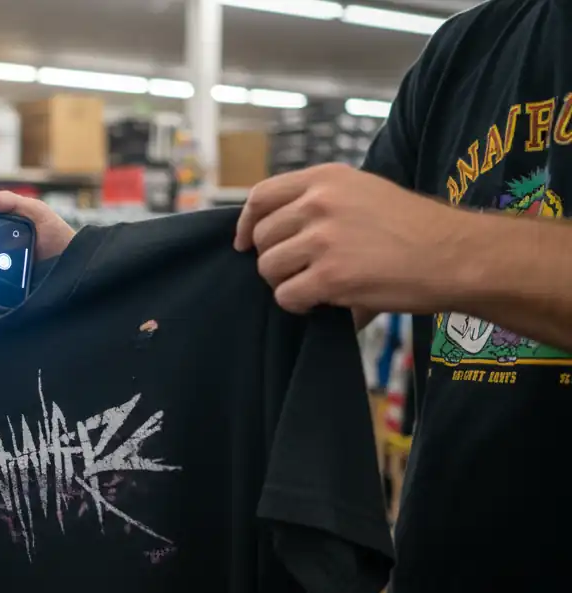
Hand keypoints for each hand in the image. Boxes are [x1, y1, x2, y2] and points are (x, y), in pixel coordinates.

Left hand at [235, 163, 468, 314]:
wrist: (455, 253)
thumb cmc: (414, 228)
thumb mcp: (364, 194)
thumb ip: (320, 204)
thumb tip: (271, 232)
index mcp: (325, 179)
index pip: (261, 195)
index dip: (246, 223)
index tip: (244, 243)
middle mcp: (319, 203)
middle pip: (261, 237)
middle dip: (274, 259)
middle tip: (301, 272)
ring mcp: (322, 238)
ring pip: (268, 268)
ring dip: (285, 283)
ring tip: (316, 286)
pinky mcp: (329, 275)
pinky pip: (286, 296)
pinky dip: (298, 305)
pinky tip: (323, 302)